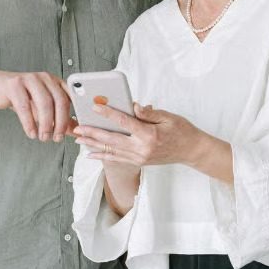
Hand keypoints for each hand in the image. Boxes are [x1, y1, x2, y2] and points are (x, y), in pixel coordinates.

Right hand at [0, 65, 72, 141]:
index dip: (73, 114)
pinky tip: (31, 132)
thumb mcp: (41, 108)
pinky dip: (29, 123)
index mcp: (54, 81)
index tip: (73, 131)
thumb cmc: (20, 97)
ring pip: (44, 103)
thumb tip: (74, 131)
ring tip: (43, 137)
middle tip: (56, 138)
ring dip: (46, 124)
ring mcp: (30, 79)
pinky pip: (25, 106)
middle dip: (60, 123)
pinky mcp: (14, 85)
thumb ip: (58, 118)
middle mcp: (45, 78)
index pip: (70, 97)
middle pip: (59, 101)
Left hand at [73, 103, 204, 167]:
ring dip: (93, 145)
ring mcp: (139, 158)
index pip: (124, 122)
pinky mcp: (138, 162)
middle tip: (77, 128)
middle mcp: (141, 149)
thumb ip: (148, 113)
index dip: (108, 114)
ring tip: (78, 139)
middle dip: (92, 133)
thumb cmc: (182, 131)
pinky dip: (102, 156)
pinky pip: (116, 159)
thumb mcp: (168, 117)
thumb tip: (133, 106)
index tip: (95, 107)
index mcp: (149, 135)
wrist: (191, 151)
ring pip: (111, 151)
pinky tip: (91, 154)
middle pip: (111, 140)